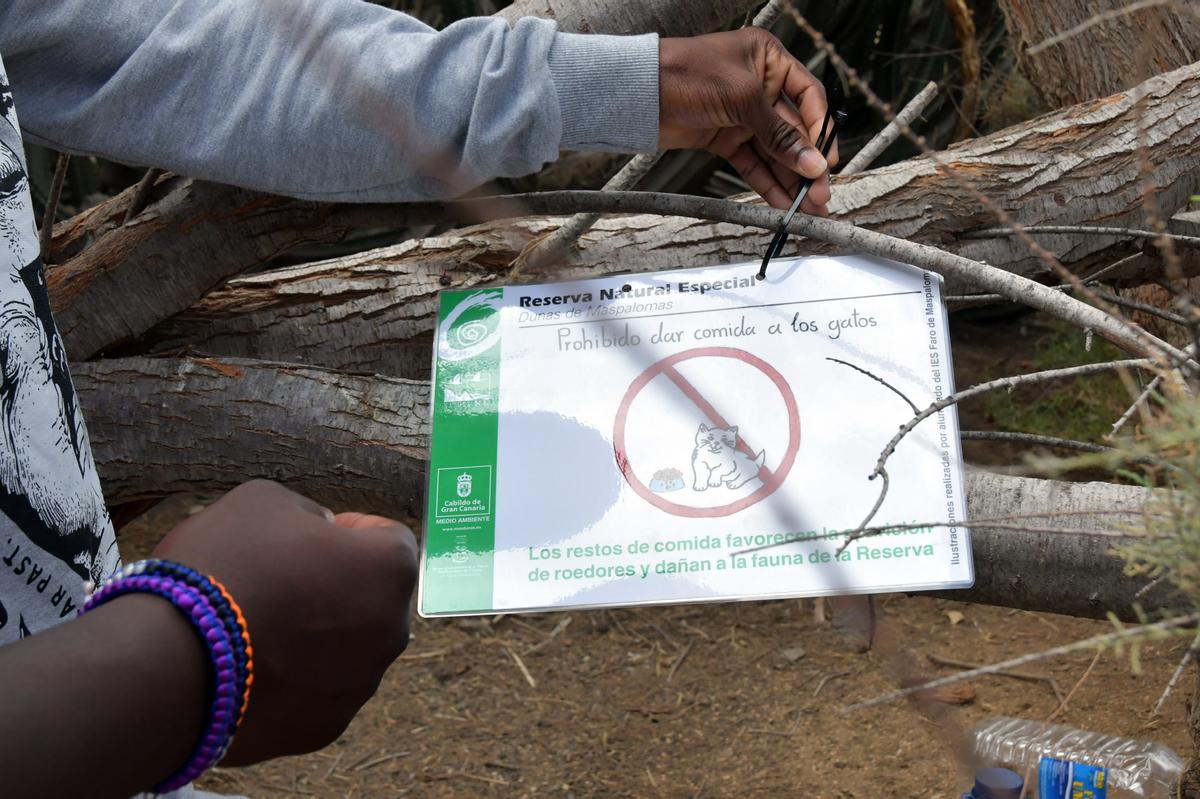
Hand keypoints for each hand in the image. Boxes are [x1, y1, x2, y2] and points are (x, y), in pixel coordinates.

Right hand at [151, 480, 416, 763]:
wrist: (167, 666)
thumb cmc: (222, 568)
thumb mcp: (263, 501)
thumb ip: (308, 513)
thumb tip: (322, 536)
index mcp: (389, 570)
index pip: (388, 539)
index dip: (349, 531)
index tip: (310, 536)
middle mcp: (391, 632)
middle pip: (372, 598)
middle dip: (337, 585)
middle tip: (278, 580)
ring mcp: (360, 686)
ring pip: (347, 648)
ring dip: (317, 635)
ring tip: (254, 628)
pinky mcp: (324, 729)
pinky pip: (317, 691)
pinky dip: (294, 679)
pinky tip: (247, 669)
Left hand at [658, 28, 837, 212]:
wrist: (639, 93)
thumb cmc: (686, 74)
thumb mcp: (742, 99)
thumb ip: (779, 134)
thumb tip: (811, 162)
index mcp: (768, 59)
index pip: (808, 97)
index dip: (820, 130)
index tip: (826, 160)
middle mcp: (759, 86)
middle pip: (793, 130)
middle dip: (807, 164)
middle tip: (819, 193)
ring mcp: (741, 114)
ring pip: (774, 152)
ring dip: (790, 179)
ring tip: (806, 208)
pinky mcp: (724, 138)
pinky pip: (752, 163)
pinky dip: (766, 182)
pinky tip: (781, 202)